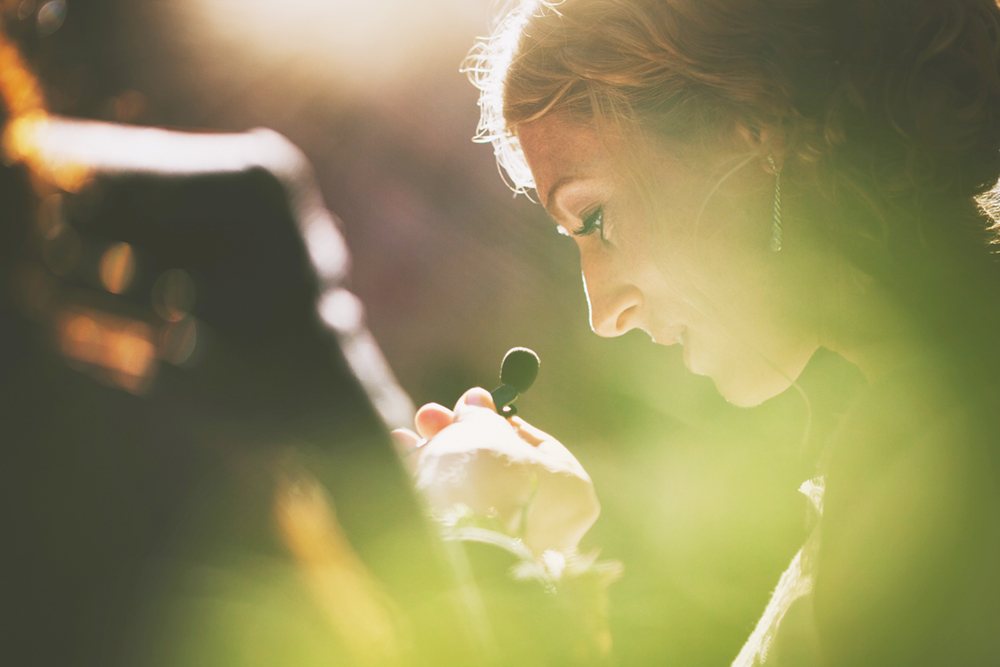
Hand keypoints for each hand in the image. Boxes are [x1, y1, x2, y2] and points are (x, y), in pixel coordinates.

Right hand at [392, 388, 599, 555]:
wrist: (460, 544)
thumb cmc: (486, 475)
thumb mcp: (482, 429)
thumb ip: (480, 415)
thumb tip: (475, 401)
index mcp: (572, 490)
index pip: (534, 446)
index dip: (495, 420)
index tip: (467, 405)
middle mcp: (549, 523)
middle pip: (497, 467)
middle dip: (457, 438)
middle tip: (428, 418)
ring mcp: (513, 548)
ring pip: (470, 491)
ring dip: (435, 459)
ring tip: (405, 436)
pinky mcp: (477, 564)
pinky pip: (453, 515)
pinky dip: (428, 488)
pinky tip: (401, 459)